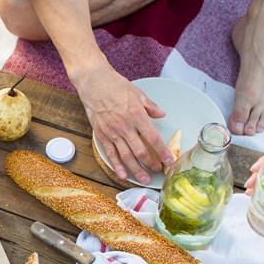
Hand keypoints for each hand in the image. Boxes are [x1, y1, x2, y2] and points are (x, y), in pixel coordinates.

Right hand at [76, 68, 169, 183]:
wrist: (94, 84)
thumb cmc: (116, 86)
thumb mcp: (138, 93)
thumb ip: (150, 107)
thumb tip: (162, 114)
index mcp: (137, 115)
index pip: (153, 138)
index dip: (162, 152)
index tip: (169, 160)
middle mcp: (125, 127)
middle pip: (141, 151)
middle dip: (151, 164)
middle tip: (158, 171)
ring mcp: (112, 133)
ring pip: (126, 156)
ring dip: (136, 170)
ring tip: (144, 179)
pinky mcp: (102, 135)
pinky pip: (111, 154)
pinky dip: (117, 166)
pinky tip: (123, 175)